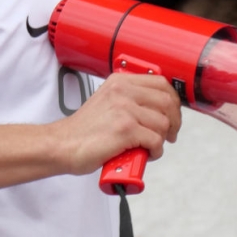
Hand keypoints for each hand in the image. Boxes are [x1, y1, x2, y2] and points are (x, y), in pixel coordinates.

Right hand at [52, 73, 180, 176]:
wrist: (62, 145)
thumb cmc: (84, 130)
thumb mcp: (107, 101)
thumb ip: (129, 99)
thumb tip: (158, 109)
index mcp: (120, 82)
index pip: (161, 83)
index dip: (173, 101)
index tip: (172, 115)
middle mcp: (123, 91)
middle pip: (167, 102)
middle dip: (174, 122)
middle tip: (170, 135)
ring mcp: (124, 109)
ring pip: (163, 123)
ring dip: (162, 139)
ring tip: (150, 146)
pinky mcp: (125, 130)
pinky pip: (155, 141)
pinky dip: (155, 151)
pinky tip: (145, 154)